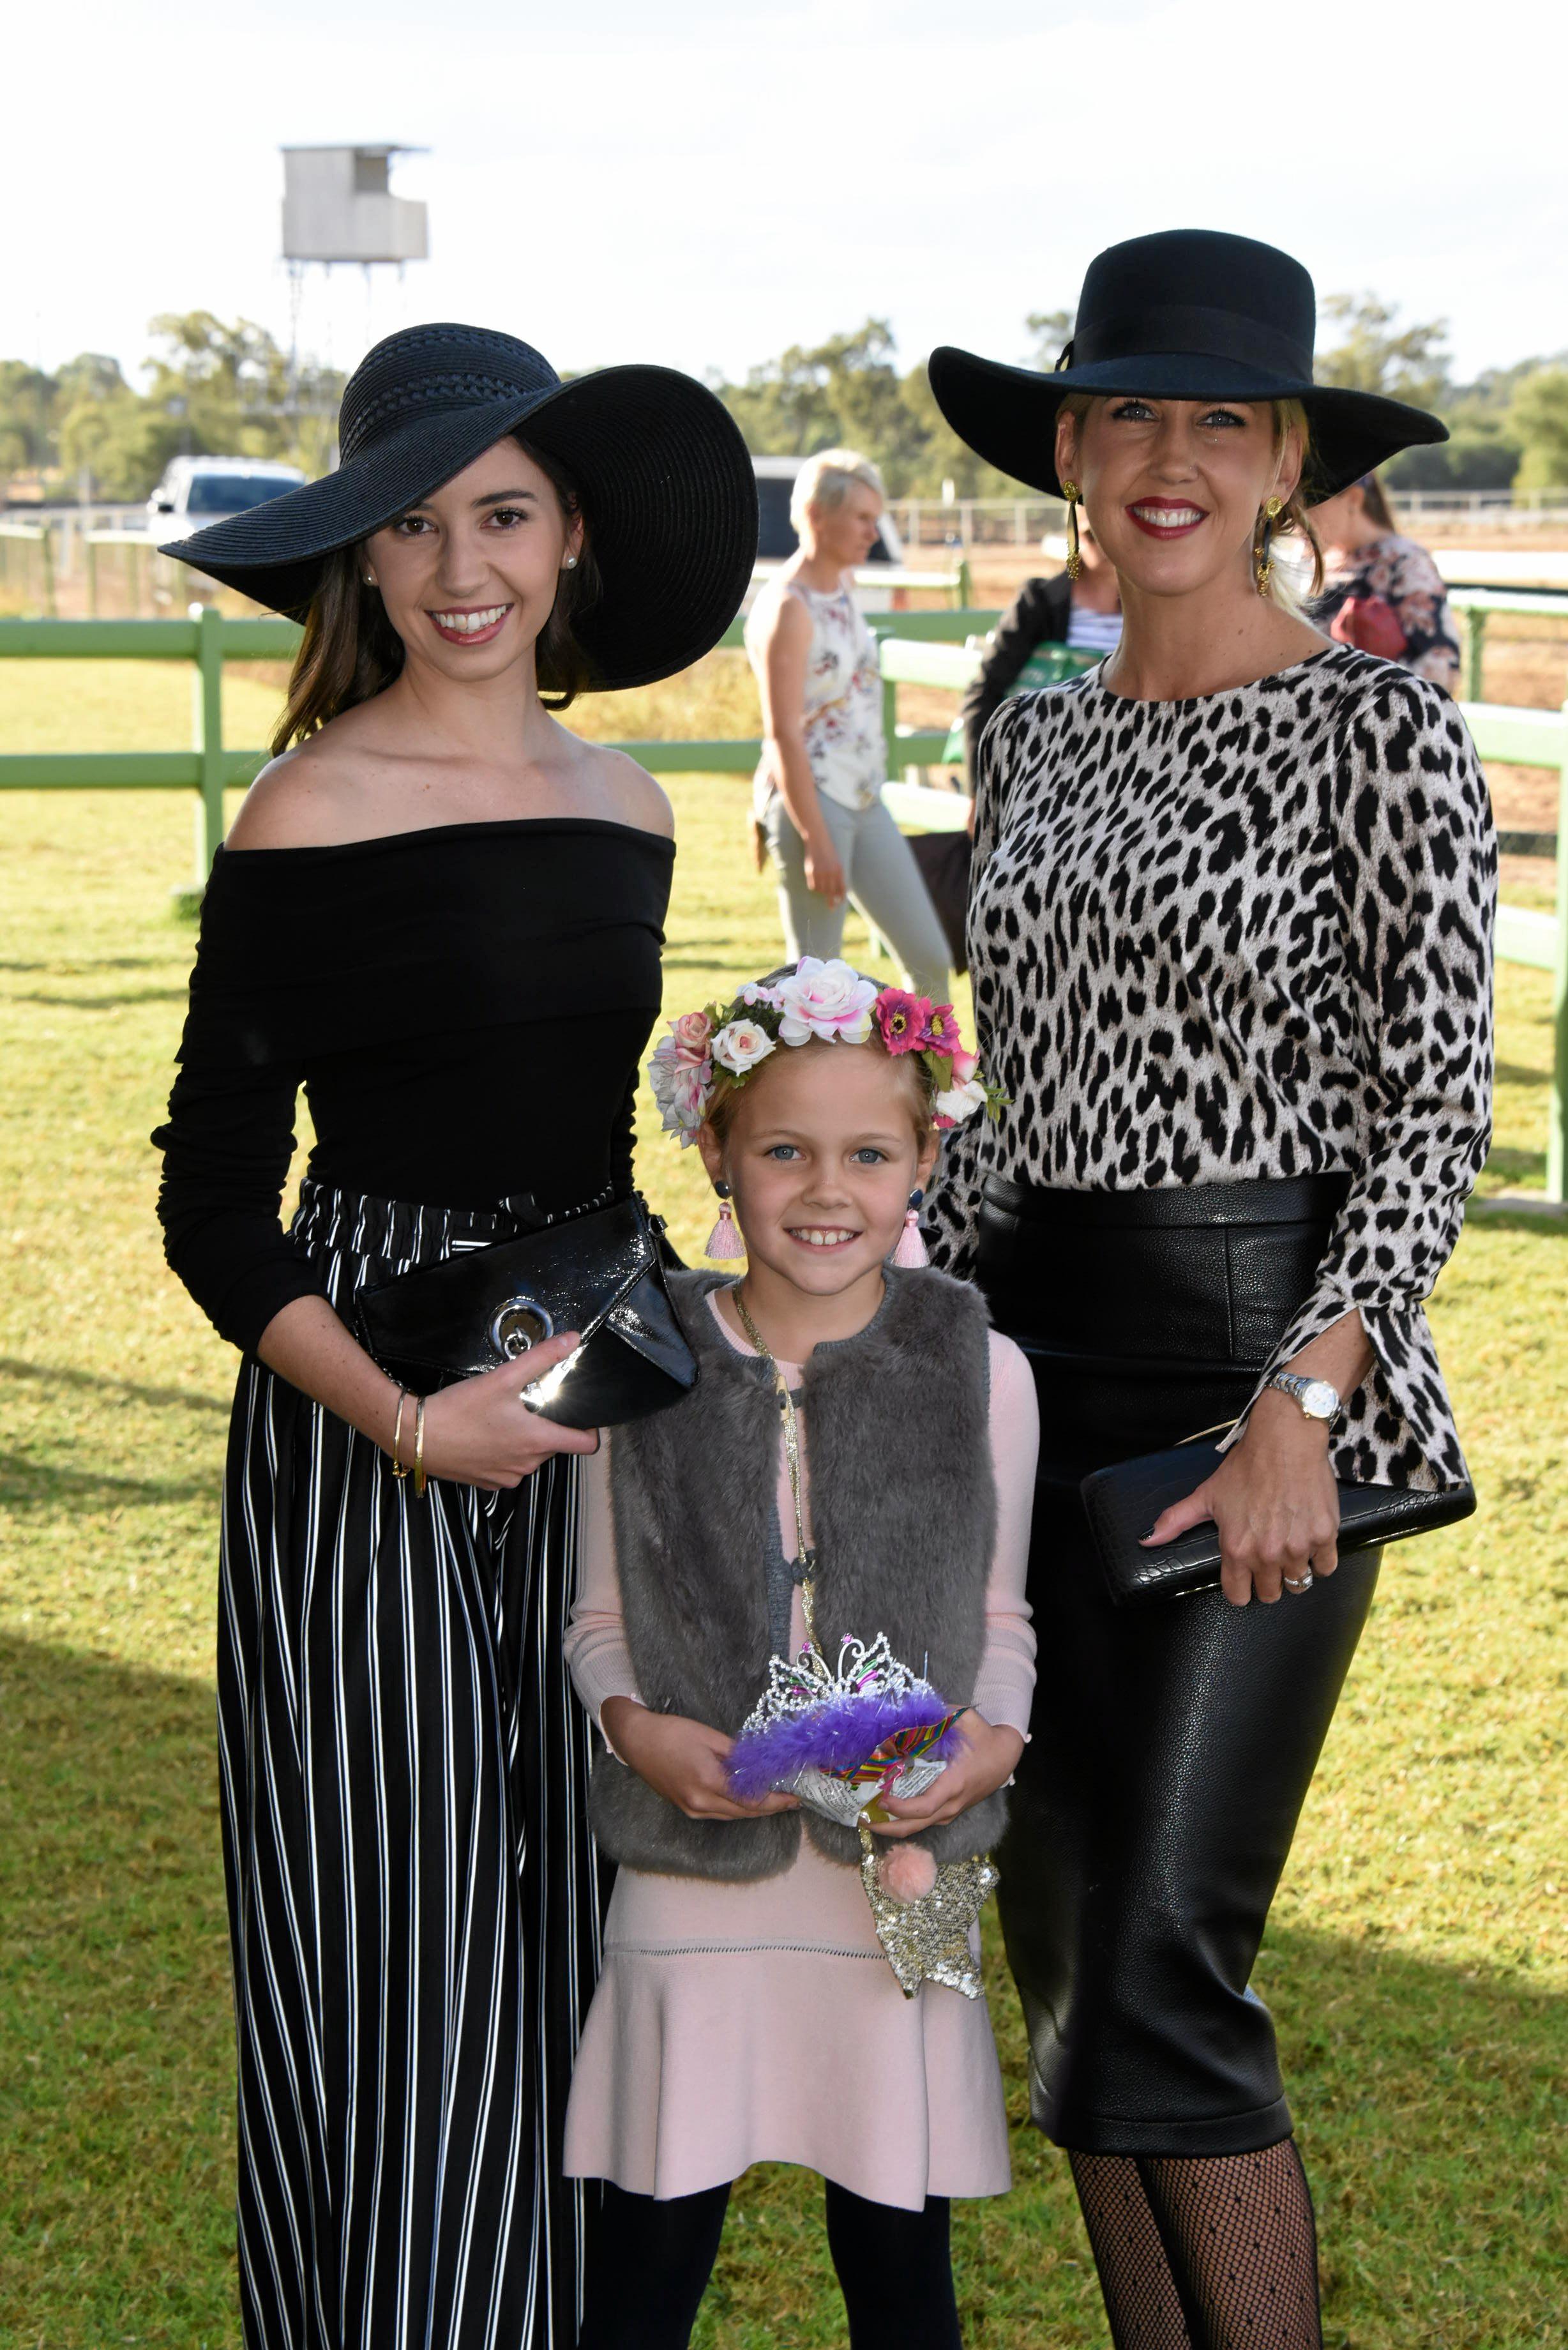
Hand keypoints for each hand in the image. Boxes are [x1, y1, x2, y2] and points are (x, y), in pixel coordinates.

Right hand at [415, 1333, 600, 1490]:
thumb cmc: (459, 1409)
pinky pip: (509, 1467)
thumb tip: (572, 1340)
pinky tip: (486, 1435)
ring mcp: (507, 1477)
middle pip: (555, 1445)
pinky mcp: (489, 1483)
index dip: (589, 1429)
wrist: (416, 1437)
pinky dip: (505, 1453)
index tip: (579, 1414)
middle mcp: (527, 1465)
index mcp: (537, 1441)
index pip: (585, 1445)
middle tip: (527, 1405)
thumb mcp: (503, 1378)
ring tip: (502, 1418)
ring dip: (525, 1439)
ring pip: (531, 1456)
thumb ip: (541, 1358)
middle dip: (546, 1425)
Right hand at [602, 1699, 798, 1820]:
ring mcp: (692, 1808)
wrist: (636, 1741)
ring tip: (776, 1799)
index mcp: (708, 1781)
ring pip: (732, 1815)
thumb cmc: (671, 1732)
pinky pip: (718, 1812)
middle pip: (744, 1811)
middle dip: (770, 1808)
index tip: (795, 1797)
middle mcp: (700, 1802)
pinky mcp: (686, 1808)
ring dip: (754, 1809)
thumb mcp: (708, 1736)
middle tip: (792, 1800)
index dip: (776, 1801)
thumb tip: (760, 1763)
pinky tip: (747, 1798)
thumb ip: (736, 1754)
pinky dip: (736, 1807)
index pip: (751, 1799)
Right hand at [803, 831, 845, 907]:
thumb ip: (836, 874)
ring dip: (822, 892)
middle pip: (831, 893)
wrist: (817, 838)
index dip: (841, 897)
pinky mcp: (811, 872)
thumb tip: (836, 889)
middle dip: (832, 902)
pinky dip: (814, 887)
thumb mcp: (835, 861)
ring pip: (821, 890)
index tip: (840, 903)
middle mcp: (830, 872)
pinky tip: (815, 883)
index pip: (842, 888)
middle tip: (831, 908)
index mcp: (839, 869)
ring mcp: (820, 872)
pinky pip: (813, 886)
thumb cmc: (827, 850)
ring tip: (822, 888)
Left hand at [871, 1714, 1024, 1837]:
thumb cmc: (984, 1738)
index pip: (924, 1807)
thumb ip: (939, 1713)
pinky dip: (905, 1820)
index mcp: (954, 1784)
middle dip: (887, 1827)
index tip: (881, 1799)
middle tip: (861, 1819)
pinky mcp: (951, 1811)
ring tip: (867, 1817)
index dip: (901, 1808)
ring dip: (893, 1826)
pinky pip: (926, 1821)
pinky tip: (888, 1812)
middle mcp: (952, 1803)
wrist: (1006, 1756)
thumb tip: (909, 1709)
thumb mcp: (965, 1719)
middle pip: (916, 1826)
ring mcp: (952, 1810)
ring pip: (920, 1827)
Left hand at [1141, 1390, 1339, 1605]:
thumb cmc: (1245, 1467)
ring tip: (1288, 1547)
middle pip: (1270, 1594)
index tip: (1245, 1577)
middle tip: (1268, 1558)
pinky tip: (1309, 1542)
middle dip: (1267, 1581)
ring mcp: (1298, 1547)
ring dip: (1293, 1570)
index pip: (1238, 1596)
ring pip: (1299, 1583)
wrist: (1284, 1441)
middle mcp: (1267, 1554)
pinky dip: (1319, 1559)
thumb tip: (1147, 1540)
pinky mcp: (1324, 1536)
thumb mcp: (1206, 1495)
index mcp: (1236, 1549)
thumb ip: (1176, 1521)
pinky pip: (1325, 1567)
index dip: (1240, 1588)